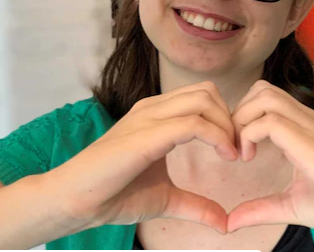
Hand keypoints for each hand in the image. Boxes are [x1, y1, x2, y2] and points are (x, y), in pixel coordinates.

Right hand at [42, 81, 237, 233]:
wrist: (75, 202)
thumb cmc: (113, 196)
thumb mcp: (166, 200)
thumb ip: (196, 205)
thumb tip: (224, 222)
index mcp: (157, 115)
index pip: (204, 97)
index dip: (226, 119)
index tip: (237, 149)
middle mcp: (153, 109)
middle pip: (208, 92)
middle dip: (231, 118)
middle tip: (238, 150)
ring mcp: (148, 118)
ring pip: (204, 100)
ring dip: (227, 125)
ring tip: (232, 153)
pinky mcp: (146, 134)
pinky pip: (193, 123)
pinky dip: (217, 136)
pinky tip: (225, 156)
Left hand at [227, 81, 313, 237]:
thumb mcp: (291, 206)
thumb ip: (261, 209)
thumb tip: (231, 222)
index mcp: (303, 129)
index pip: (265, 100)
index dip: (242, 119)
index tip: (236, 152)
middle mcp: (306, 121)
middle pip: (261, 89)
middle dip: (238, 113)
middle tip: (234, 147)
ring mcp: (309, 127)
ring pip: (263, 95)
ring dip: (242, 119)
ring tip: (241, 151)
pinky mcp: (309, 140)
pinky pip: (269, 120)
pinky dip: (248, 134)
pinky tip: (249, 158)